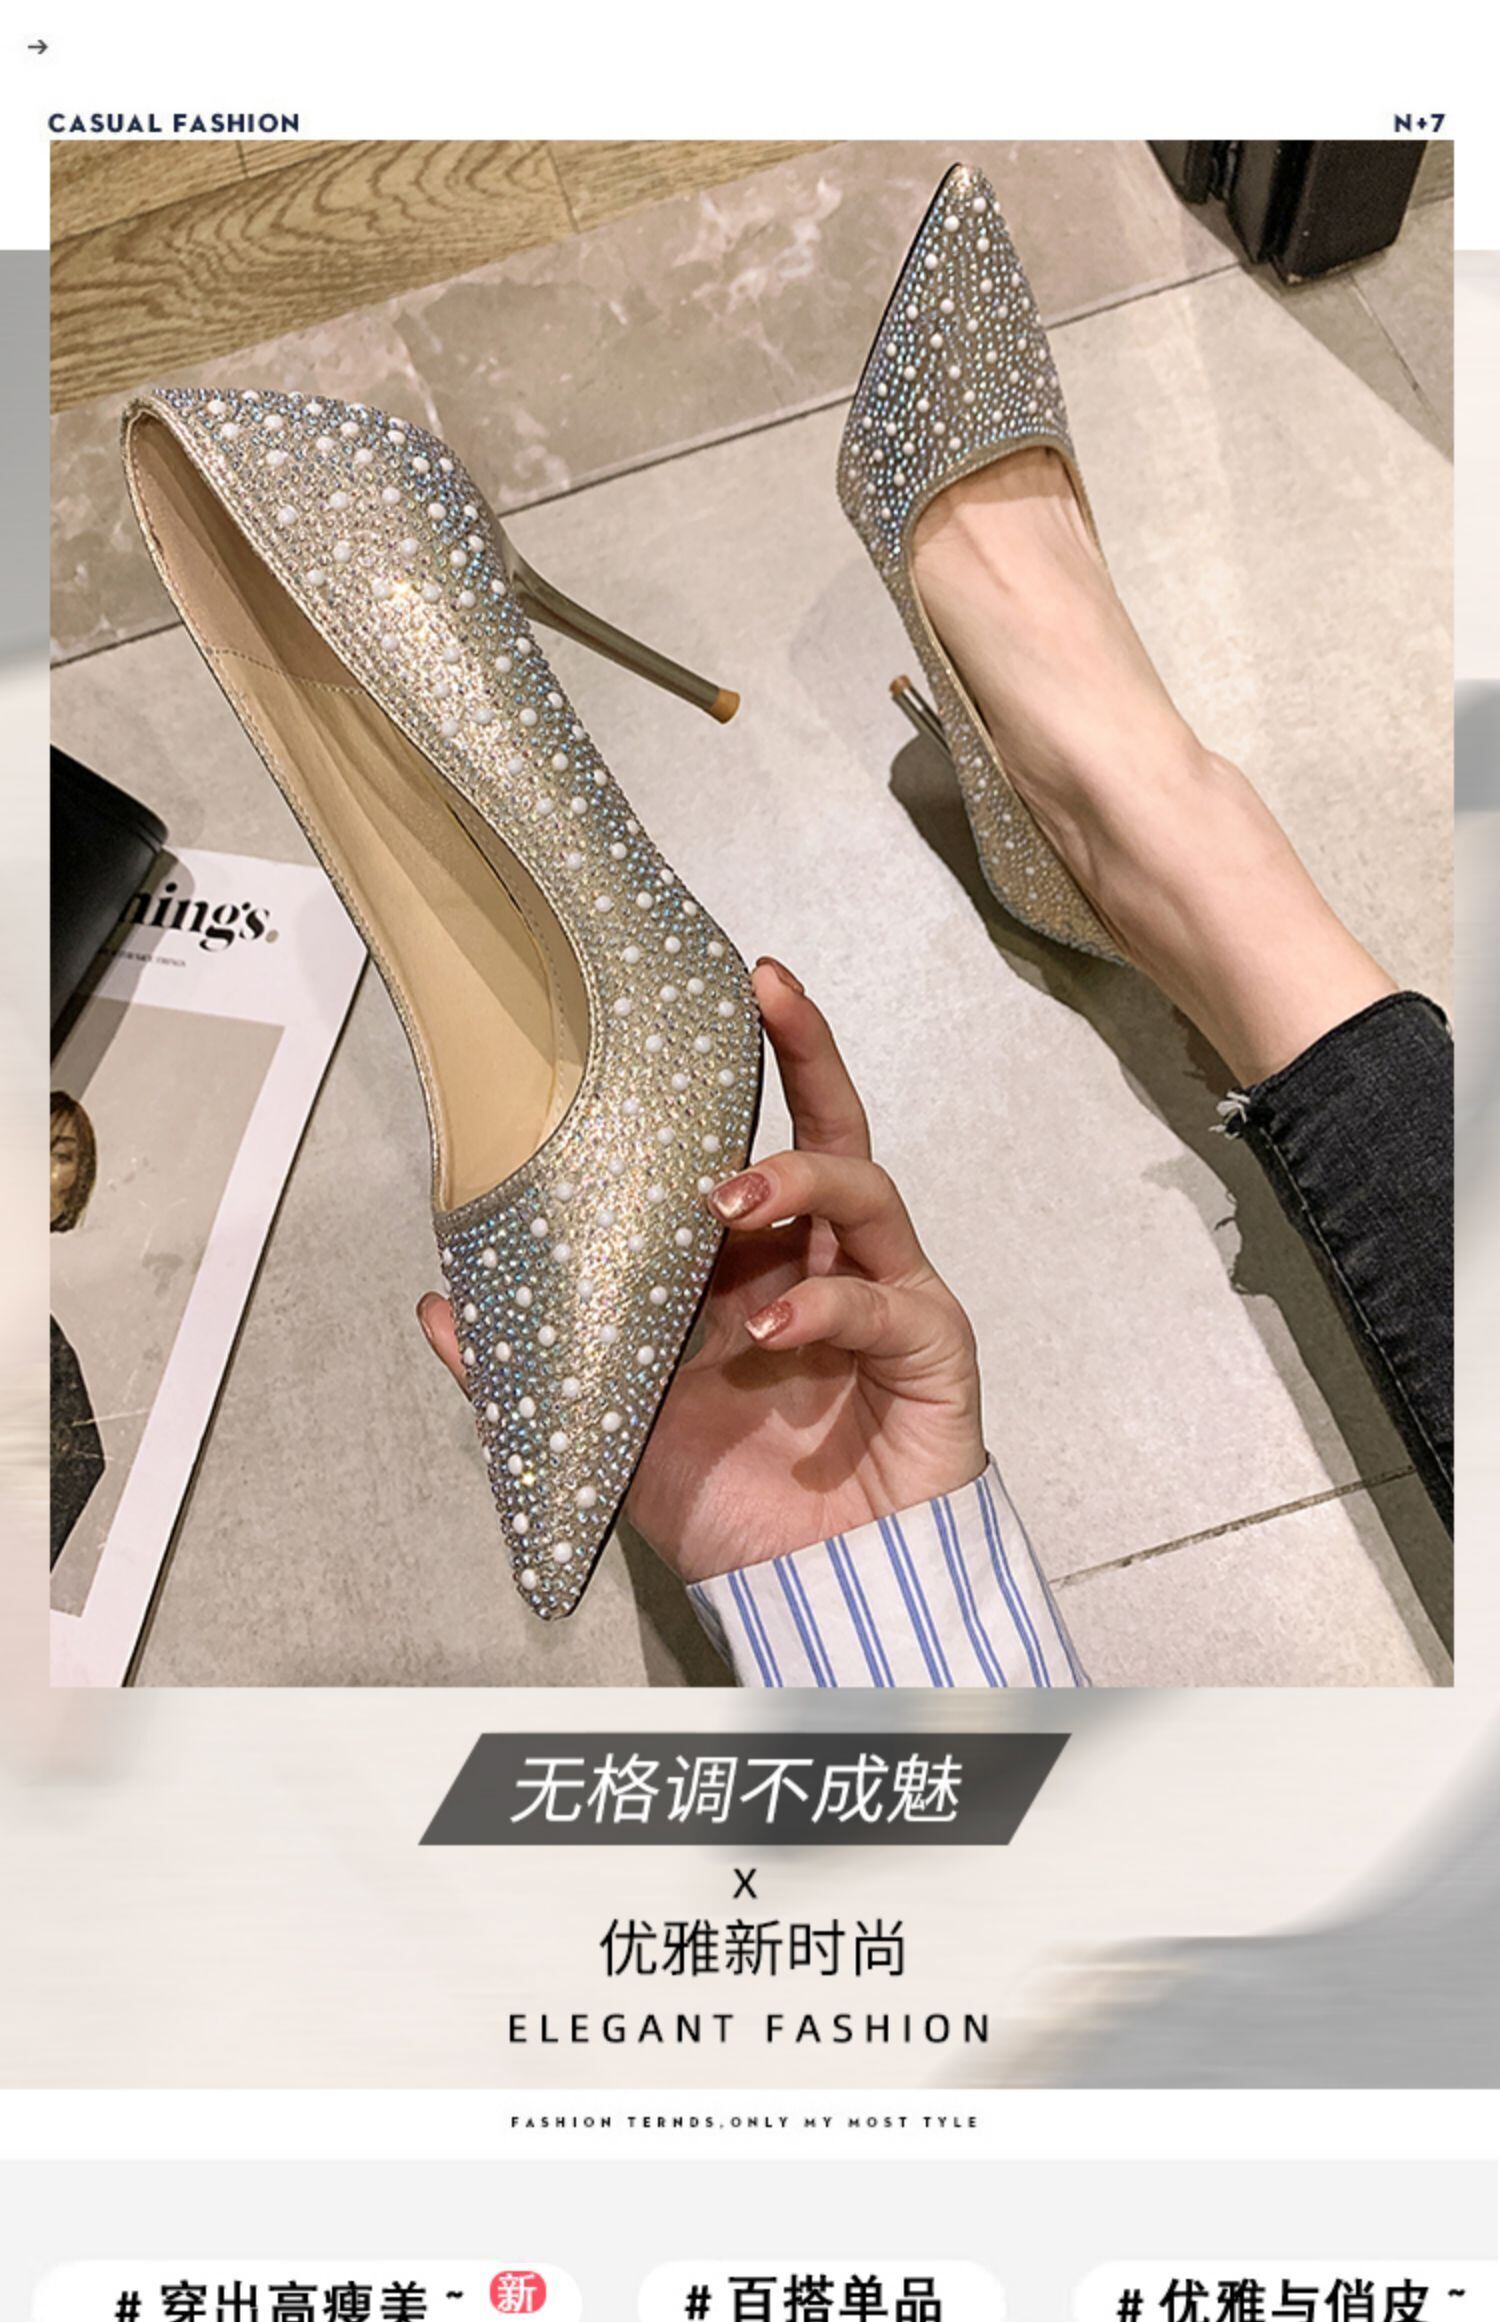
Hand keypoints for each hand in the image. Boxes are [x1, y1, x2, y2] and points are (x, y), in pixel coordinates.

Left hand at [417, 958, 984, 1583]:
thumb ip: (534, 1364)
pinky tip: (773, 1319)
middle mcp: (828, 1260)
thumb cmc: (731, 1502)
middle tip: (766, 998)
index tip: (721, 990)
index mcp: (759, 1262)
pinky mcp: (930, 1352)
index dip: (745, 1069)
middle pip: (834, 1128)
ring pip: (868, 1192)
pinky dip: (828, 1301)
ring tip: (729, 1197)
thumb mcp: (610, 1425)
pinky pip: (887, 1302)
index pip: (755, 1141)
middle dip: (806, 1054)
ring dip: (799, 1177)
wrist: (810, 1595)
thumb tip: (439, 1304)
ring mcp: (886, 1299)